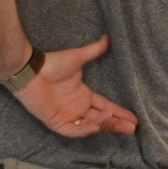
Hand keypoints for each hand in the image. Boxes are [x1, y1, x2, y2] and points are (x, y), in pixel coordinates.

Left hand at [14, 35, 137, 136]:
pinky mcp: (56, 122)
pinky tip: (95, 126)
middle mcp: (78, 107)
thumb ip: (94, 50)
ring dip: (101, 123)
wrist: (32, 71)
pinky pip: (73, 130)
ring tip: (109, 117)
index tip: (135, 119)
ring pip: (90, 125)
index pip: (106, 107)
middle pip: (102, 120)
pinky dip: (84, 130)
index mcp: (85, 96)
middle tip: (132, 129)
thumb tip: (107, 37)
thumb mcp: (78, 57)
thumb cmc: (53, 64)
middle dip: (117, 124)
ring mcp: (67, 115)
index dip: (120, 113)